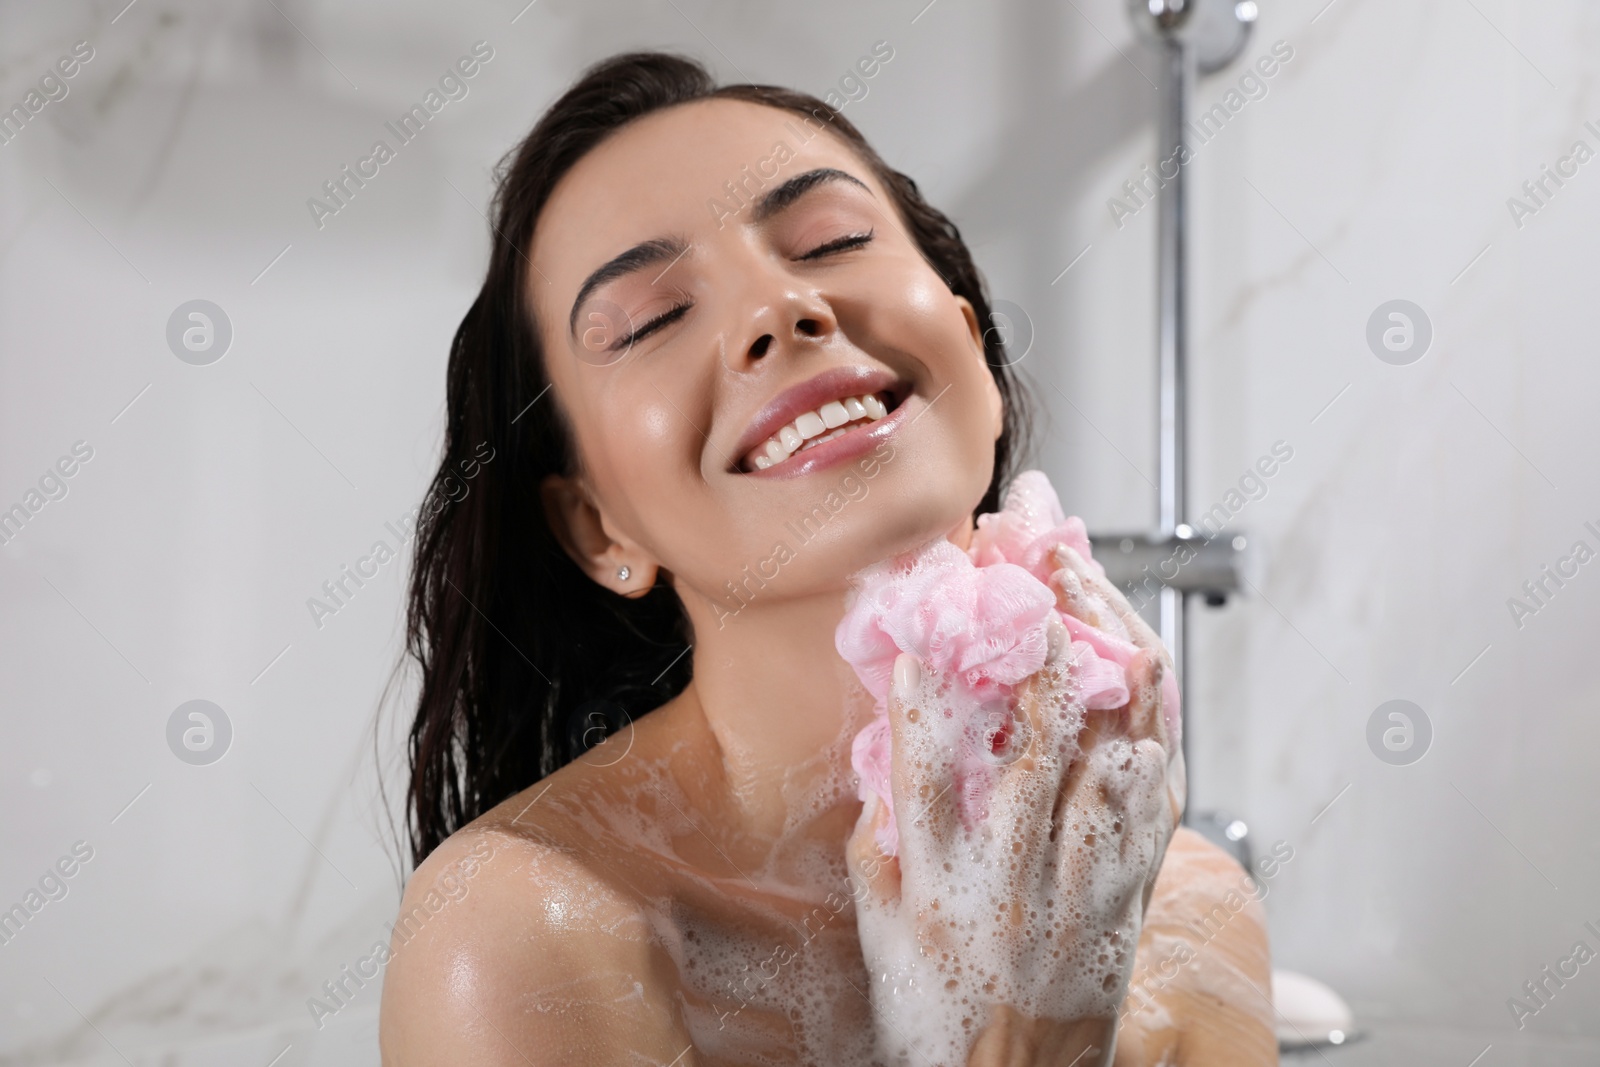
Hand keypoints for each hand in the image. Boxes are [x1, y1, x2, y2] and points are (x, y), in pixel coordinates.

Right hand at [847, 543, 1179, 1066]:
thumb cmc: (942, 1012)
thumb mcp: (882, 934)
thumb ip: (878, 848)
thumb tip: (885, 769)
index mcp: (942, 885)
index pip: (928, 774)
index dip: (922, 700)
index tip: (918, 646)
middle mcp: (1016, 879)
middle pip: (1038, 748)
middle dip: (1042, 654)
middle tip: (1039, 587)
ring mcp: (1080, 887)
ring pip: (1108, 762)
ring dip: (1106, 675)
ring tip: (1099, 606)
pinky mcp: (1127, 899)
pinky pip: (1152, 807)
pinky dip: (1149, 738)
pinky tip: (1144, 692)